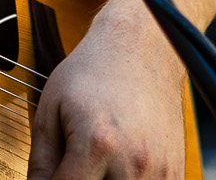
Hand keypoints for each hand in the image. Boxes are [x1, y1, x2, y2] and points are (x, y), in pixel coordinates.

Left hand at [29, 0, 186, 179]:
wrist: (141, 48)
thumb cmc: (94, 71)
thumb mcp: (51, 107)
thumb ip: (41, 160)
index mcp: (97, 144)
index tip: (52, 176)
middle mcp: (132, 163)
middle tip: (74, 164)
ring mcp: (158, 171)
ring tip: (96, 162)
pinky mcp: (174, 173)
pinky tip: (117, 166)